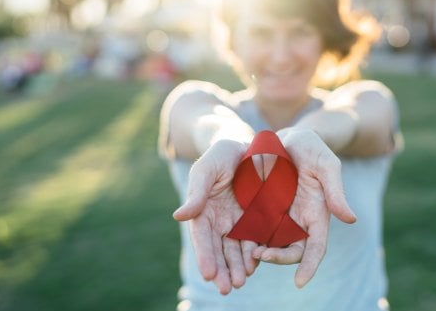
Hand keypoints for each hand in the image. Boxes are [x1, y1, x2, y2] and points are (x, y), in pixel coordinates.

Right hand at [172, 139, 260, 293]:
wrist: (246, 147)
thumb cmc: (221, 155)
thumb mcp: (207, 168)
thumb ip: (197, 191)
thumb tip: (179, 216)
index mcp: (202, 211)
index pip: (202, 238)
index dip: (205, 256)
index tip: (208, 273)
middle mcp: (218, 221)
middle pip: (219, 250)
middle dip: (222, 270)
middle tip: (226, 288)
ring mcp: (237, 222)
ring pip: (236, 250)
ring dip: (238, 267)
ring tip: (241, 282)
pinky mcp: (256, 219)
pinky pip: (255, 239)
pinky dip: (255, 254)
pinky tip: (256, 265)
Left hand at [252, 128, 356, 287]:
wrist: (285, 137)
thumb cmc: (311, 148)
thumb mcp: (326, 164)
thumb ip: (336, 190)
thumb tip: (350, 219)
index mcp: (317, 215)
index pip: (316, 248)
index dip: (309, 266)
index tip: (299, 282)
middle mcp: (298, 221)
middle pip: (290, 251)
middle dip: (278, 258)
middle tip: (260, 256)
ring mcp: (278, 217)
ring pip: (270, 245)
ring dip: (260, 254)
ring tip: (248, 253)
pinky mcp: (260, 211)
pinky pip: (254, 231)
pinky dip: (247, 240)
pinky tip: (235, 242)